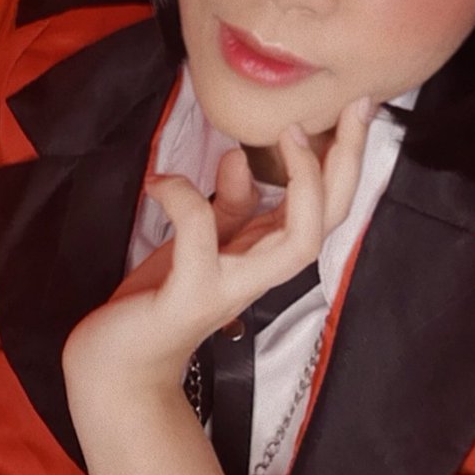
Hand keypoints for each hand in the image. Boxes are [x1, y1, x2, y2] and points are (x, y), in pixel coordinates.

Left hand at [62, 97, 372, 392]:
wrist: (117, 366)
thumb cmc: (159, 300)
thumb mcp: (201, 242)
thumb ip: (228, 207)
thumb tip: (242, 157)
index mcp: (265, 253)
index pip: (326, 207)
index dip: (346, 160)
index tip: (357, 108)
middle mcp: (260, 272)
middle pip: (329, 221)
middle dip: (347, 165)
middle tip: (355, 110)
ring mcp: (230, 286)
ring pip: (298, 243)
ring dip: (303, 186)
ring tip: (287, 135)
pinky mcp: (191, 295)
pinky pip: (200, 239)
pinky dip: (185, 200)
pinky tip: (161, 181)